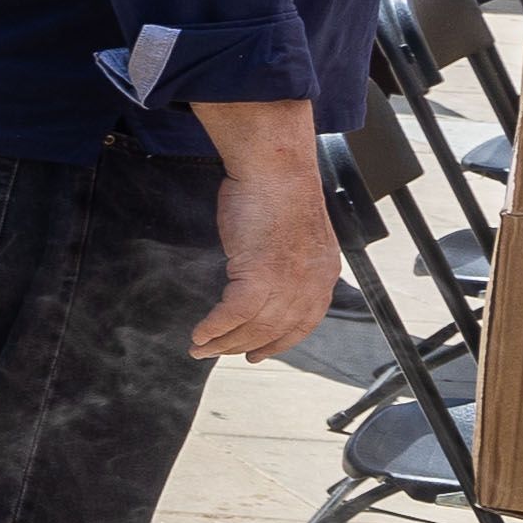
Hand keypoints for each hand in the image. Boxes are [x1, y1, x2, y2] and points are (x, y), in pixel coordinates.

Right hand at [191, 162, 339, 360]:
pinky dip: (214, 327)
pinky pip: (234, 314)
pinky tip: (199, 334)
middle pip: (275, 330)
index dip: (279, 342)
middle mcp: (310, 283)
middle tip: (218, 353)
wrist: (277, 168)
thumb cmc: (279, 189)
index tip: (259, 353)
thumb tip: (267, 272)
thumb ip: (290, 258)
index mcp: (323, 273)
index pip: (304, 322)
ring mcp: (287, 281)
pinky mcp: (260, 274)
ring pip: (254, 327)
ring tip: (201, 349)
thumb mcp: (296, 232)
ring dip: (223, 342)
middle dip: (243, 347)